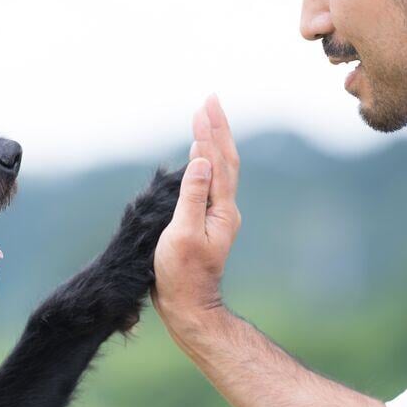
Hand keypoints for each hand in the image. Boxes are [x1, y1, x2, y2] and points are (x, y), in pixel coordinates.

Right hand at [151, 95, 241, 330]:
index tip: (203, 105)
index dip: (210, 132)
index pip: (217, 161)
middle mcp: (224, 209)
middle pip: (224, 160)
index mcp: (222, 209)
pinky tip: (199, 157)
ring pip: (219, 170)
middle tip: (208, 100)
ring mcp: (217, 216)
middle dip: (216, 128)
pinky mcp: (206, 222)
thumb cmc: (182, 274)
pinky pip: (210, 182)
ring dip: (212, 142)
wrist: (188, 306)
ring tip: (204, 119)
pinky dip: (205, 161)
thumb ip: (192, 196)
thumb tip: (200, 161)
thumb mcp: (184, 234)